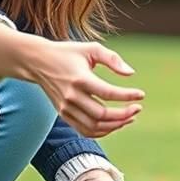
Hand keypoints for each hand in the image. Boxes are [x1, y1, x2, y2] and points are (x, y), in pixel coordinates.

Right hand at [22, 39, 143, 138]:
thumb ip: (112, 59)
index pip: (108, 93)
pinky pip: (85, 130)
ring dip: (115, 126)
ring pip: (94, 127)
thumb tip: (131, 74)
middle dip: (124, 115)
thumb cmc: (68, 53)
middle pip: (102, 115)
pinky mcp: (63, 114)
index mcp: (80, 79)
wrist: (38, 62)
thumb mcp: (90, 49)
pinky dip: (102, 131)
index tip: (141, 95)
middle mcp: (71, 96)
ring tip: (129, 117)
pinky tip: (114, 124)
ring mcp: (66, 108)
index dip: (127, 96)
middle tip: (137, 108)